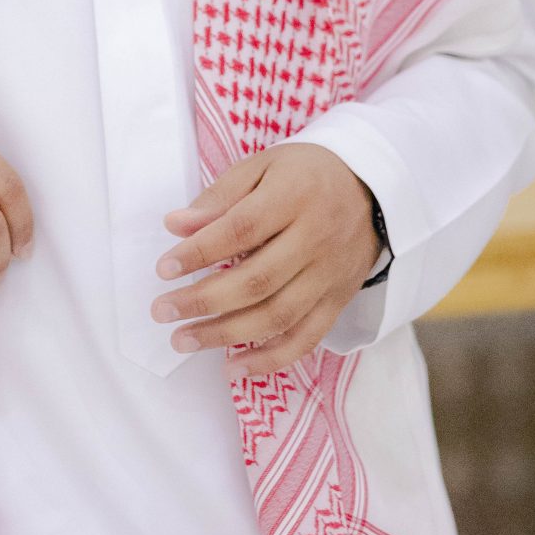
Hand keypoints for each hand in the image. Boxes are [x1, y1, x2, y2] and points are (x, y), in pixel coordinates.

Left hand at [151, 144, 380, 379]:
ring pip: (277, 316)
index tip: (163, 269)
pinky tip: (232, 368)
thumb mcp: (262, 166)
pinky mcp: (338, 301)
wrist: (372, 189)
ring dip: (225, 335)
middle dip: (203, 301)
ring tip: (183, 340)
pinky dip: (269, 360)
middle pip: (257, 281)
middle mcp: (316, 240)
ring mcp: (329, 276)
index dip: (200, 252)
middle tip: (162, 311)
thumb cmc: (304, 174)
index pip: (241, 230)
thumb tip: (175, 226)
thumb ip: (219, 197)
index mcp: (294, 197)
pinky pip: (305, 339)